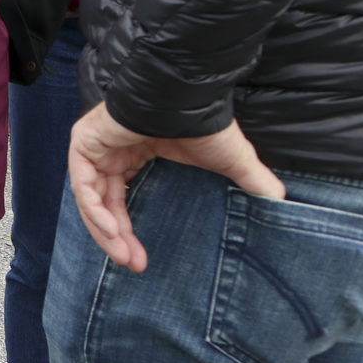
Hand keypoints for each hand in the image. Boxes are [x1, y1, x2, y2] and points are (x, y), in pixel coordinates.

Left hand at [69, 104, 284, 272]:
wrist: (189, 98)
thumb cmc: (207, 123)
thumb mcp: (232, 161)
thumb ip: (250, 182)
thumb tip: (280, 200)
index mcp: (134, 156)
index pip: (119, 202)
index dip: (127, 233)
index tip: (140, 262)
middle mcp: (110, 153)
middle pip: (103, 205)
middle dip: (116, 239)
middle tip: (132, 265)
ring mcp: (94, 147)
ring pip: (90, 198)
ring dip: (104, 231)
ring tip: (124, 257)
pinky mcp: (85, 141)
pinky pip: (83, 184)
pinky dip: (95, 210)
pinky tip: (112, 232)